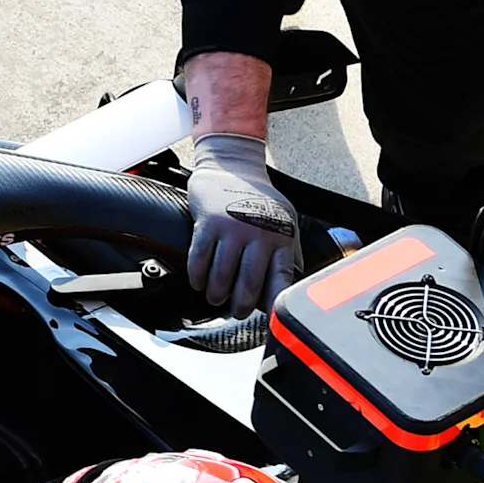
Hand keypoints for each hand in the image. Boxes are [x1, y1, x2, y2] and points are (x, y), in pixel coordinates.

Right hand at [184, 132, 299, 314]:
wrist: (232, 165)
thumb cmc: (257, 197)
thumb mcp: (284, 221)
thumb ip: (285, 252)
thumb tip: (282, 287)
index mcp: (280, 236)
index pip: (279, 279)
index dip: (272, 303)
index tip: (267, 317)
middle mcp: (258, 234)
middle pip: (248, 283)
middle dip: (240, 306)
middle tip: (237, 312)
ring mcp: (232, 228)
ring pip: (222, 275)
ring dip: (216, 294)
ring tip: (216, 299)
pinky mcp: (207, 223)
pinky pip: (200, 259)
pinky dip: (198, 277)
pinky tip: (199, 282)